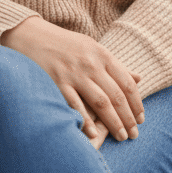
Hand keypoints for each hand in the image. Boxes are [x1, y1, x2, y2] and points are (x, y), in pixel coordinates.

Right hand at [1, 15, 142, 148]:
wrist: (31, 35)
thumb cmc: (65, 45)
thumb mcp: (92, 48)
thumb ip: (115, 65)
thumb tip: (138, 78)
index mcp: (102, 55)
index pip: (126, 83)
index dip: (136, 103)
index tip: (141, 119)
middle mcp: (91, 64)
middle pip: (116, 95)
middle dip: (128, 117)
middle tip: (134, 135)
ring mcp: (73, 74)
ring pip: (101, 102)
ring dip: (113, 122)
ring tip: (121, 136)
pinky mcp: (56, 83)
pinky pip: (74, 105)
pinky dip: (85, 121)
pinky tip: (94, 134)